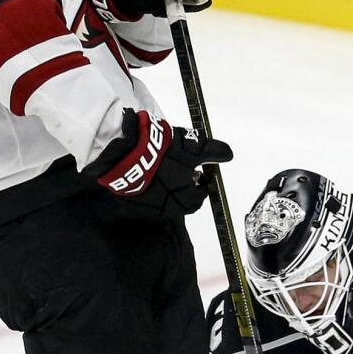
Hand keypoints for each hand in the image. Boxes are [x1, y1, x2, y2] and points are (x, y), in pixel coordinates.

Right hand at [93, 109, 231, 217]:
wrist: (124, 152)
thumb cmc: (163, 152)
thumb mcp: (193, 146)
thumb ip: (212, 151)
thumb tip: (228, 154)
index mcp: (184, 197)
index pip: (199, 197)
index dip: (202, 185)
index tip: (200, 175)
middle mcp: (167, 207)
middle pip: (182, 204)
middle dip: (186, 192)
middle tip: (184, 175)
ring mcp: (146, 207)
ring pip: (163, 203)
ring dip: (167, 192)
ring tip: (165, 174)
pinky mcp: (129, 201)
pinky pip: (144, 200)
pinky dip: (150, 191)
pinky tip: (148, 177)